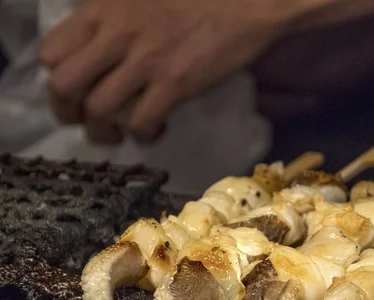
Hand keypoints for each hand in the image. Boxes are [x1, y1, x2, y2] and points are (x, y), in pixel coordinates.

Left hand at [40, 0, 291, 141]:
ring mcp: (146, 61)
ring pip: (98, 111)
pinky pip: (142, 122)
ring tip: (119, 134)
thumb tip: (100, 49)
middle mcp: (117, 35)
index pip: (52, 53)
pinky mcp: (175, 83)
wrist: (245, 2)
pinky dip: (144, 135)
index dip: (57, 79)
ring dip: (103, 132)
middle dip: (69, 114)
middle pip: (65, 87)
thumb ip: (113, 17)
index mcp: (104, 10)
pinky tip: (156, 130)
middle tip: (88, 121)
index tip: (77, 90)